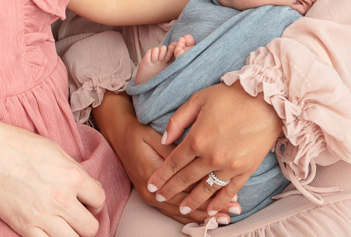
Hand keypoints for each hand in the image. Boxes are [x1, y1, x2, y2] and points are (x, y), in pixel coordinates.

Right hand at [0, 121, 105, 236]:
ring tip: (65, 226)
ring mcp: (43, 216)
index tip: (87, 202)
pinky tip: (48, 231)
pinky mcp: (25, 227)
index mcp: (73, 177)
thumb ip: (75, 171)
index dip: (95, 202)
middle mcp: (62, 199)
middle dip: (87, 222)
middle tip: (77, 216)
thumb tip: (89, 186)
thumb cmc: (21, 146)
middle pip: (90, 228)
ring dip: (72, 235)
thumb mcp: (56, 150)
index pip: (100, 200)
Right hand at [92, 92, 237, 225]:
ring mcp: (149, 196)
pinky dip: (190, 214)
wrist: (118, 135)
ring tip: (223, 218)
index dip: (209, 193)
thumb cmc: (138, 132)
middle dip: (210, 210)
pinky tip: (204, 216)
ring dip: (202, 215)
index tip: (230, 196)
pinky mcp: (151, 196)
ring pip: (180, 211)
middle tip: (232, 212)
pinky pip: (172, 210)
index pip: (186, 189)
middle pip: (185, 204)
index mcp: (152, 174)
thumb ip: (172, 150)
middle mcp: (150, 191)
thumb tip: (194, 159)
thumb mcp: (154, 136)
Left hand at [148, 82, 281, 216]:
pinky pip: (230, 190)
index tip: (151, 186)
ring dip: (192, 202)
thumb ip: (178, 120)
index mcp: (197, 139)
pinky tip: (211, 210)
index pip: (173, 163)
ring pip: (206, 189)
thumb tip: (164, 139)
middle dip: (170, 190)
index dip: (161, 176)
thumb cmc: (231, 95)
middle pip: (186, 179)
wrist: (266, 98)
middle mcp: (211, 156)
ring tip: (182, 209)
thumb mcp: (198, 99)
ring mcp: (229, 165)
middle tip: (159, 198)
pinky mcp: (246, 169)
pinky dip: (220, 202)